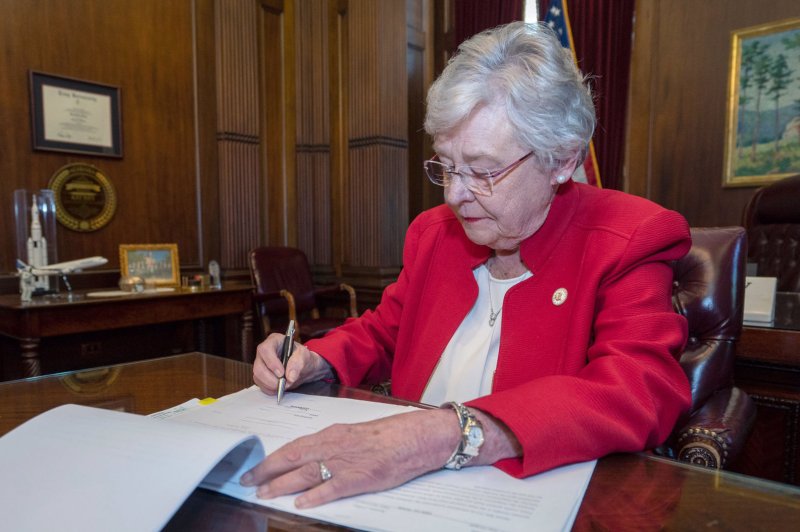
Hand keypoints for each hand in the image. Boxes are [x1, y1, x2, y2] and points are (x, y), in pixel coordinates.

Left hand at [240, 408, 459, 507]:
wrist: (413, 437)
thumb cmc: (386, 435)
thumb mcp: (353, 434)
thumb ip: (331, 445)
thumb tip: (311, 457)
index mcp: (331, 434)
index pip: (294, 446)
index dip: (272, 458)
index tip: (256, 467)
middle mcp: (333, 445)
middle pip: (292, 459)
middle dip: (267, 471)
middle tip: (248, 481)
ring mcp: (345, 462)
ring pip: (305, 473)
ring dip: (282, 484)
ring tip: (264, 493)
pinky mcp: (359, 478)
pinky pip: (332, 487)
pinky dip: (315, 496)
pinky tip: (301, 504)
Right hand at [252, 334, 332, 394]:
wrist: (304, 368)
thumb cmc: (303, 358)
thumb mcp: (305, 356)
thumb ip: (298, 364)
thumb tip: (290, 377)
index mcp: (274, 341)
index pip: (265, 350)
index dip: (271, 362)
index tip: (281, 374)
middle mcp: (264, 352)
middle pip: (258, 366)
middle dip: (271, 379)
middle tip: (284, 384)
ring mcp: (260, 364)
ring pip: (258, 377)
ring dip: (271, 385)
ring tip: (285, 385)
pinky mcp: (260, 375)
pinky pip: (260, 385)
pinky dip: (270, 389)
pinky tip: (280, 388)